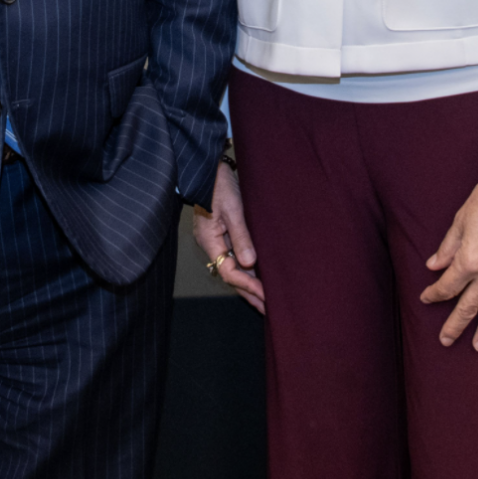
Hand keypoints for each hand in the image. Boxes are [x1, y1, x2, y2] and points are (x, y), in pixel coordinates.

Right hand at [191, 161, 264, 312]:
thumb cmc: (220, 185)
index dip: (248, 285)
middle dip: (249, 293)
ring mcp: (216, 240)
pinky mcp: (223, 234)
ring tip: (266, 300)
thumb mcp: (233, 209)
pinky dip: (248, 269)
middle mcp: (212, 244)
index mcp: (210, 241)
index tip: (266, 295)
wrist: (209, 168)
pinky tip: (259, 276)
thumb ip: (241, 236)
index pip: (229, 272)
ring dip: (249, 284)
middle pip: (231, 276)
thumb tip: (250, 264)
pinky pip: (235, 257)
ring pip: (234, 268)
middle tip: (268, 310)